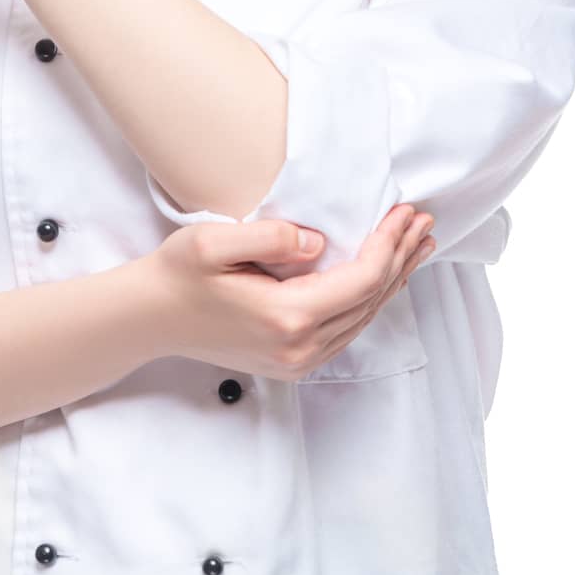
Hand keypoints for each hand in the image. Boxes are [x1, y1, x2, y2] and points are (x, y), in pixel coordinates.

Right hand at [147, 201, 434, 380]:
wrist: (149, 318)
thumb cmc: (178, 274)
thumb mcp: (214, 242)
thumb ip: (270, 238)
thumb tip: (318, 242)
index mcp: (288, 317)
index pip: (362, 278)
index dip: (390, 243)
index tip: (406, 211)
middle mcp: (300, 348)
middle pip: (372, 300)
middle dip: (402, 257)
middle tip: (425, 223)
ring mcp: (297, 361)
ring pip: (364, 318)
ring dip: (393, 279)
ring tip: (414, 246)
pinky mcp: (291, 363)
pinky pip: (346, 330)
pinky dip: (370, 300)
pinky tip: (380, 279)